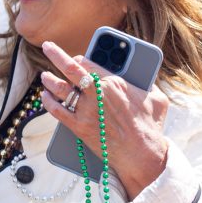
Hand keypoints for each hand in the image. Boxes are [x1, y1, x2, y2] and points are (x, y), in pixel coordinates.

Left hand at [40, 41, 169, 199]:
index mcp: (113, 82)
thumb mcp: (156, 98)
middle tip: (47, 46)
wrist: (141, 156)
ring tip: (44, 75)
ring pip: (60, 89)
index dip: (78, 59)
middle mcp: (96, 93)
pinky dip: (48, 102)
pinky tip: (45, 96)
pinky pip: (57, 111)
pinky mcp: (78, 127)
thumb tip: (145, 76)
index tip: (75, 57)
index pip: (88, 63)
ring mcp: (85, 111)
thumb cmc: (150, 127)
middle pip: (70, 69)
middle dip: (56, 54)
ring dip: (49, 80)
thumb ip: (147, 84)